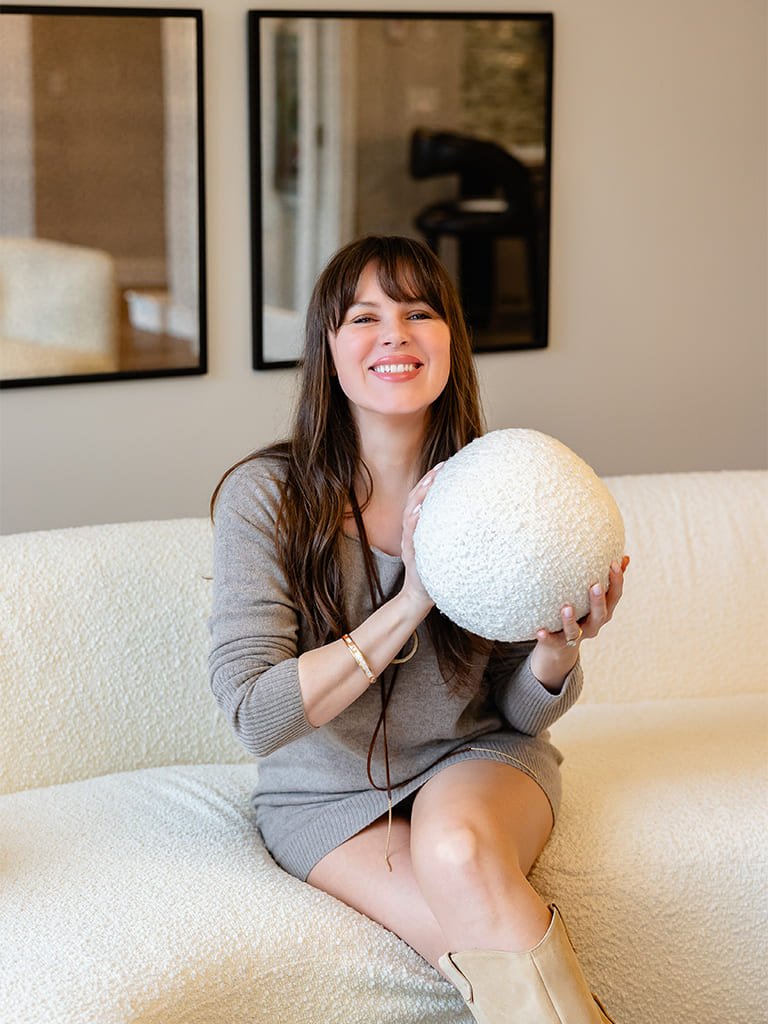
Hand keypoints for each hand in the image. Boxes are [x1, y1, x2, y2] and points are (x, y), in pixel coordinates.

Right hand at [399, 462, 444, 613]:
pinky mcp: (411, 555)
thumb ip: (453, 532)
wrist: (420, 596)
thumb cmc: (436, 571)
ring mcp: (410, 541)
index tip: (448, 464)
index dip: (433, 480)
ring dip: (419, 497)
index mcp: (421, 527)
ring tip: (430, 483)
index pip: (425, 498)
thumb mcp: (444, 548)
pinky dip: (413, 523)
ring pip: (411, 513)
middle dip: (428, 481)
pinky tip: (419, 513)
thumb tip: (479, 519)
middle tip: (442, 466)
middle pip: (416, 499)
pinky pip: (410, 536)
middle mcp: (413, 530)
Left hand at [531, 556, 629, 688]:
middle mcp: (593, 625)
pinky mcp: (558, 643)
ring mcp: (577, 636)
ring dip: (570, 620)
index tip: (613, 564)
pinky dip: (547, 637)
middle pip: (600, 615)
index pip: (615, 597)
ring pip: (575, 630)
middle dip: (598, 601)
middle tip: (595, 585)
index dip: (617, 581)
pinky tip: (539, 631)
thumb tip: (626, 558)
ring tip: (567, 608)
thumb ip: (608, 580)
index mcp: (604, 612)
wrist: (560, 645)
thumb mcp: (594, 598)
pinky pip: (553, 641)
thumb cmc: (580, 613)